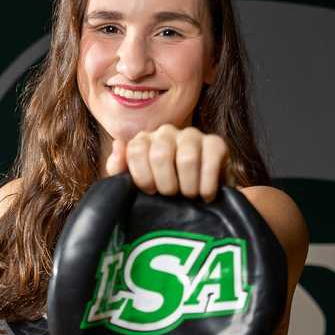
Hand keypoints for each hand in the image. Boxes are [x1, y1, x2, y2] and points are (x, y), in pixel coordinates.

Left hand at [105, 124, 233, 201]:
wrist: (198, 202)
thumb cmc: (162, 192)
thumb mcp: (135, 186)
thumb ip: (119, 168)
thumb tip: (118, 145)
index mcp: (144, 141)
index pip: (136, 150)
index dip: (143, 177)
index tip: (151, 192)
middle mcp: (167, 133)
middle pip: (161, 154)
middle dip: (166, 184)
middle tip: (172, 196)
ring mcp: (192, 135)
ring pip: (187, 158)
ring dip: (188, 187)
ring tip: (189, 196)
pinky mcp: (216, 143)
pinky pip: (211, 161)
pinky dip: (207, 185)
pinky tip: (205, 195)